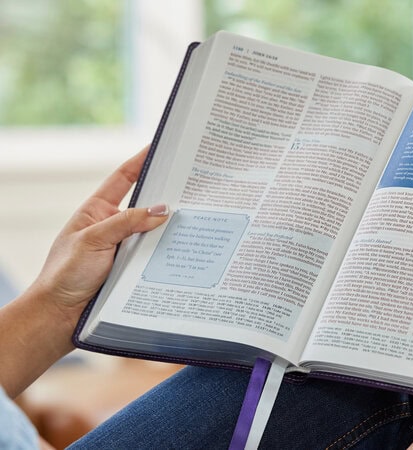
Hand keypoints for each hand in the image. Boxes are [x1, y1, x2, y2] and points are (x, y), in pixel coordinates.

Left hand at [0, 146, 169, 396]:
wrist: (59, 318)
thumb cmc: (64, 276)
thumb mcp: (93, 240)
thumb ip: (127, 222)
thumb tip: (163, 209)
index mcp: (98, 212)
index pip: (123, 179)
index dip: (141, 161)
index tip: (161, 146)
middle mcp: (115, 228)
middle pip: (147, 205)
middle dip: (168, 195)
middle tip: (194, 185)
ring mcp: (126, 250)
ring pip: (156, 233)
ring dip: (173, 228)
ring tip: (199, 217)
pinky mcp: (135, 272)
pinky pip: (158, 257)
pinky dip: (172, 253)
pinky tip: (190, 249)